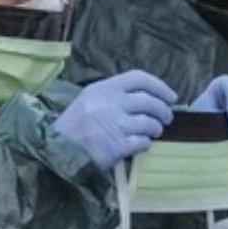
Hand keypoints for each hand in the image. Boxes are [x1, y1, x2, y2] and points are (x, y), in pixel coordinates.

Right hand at [53, 70, 177, 167]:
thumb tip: (148, 97)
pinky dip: (146, 144)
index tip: (171, 96)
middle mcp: (110, 103)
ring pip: (149, 123)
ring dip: (156, 128)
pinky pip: (142, 142)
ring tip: (155, 132)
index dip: (160, 86)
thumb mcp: (89, 99)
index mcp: (103, 88)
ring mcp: (114, 125)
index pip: (139, 78)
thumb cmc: (75, 125)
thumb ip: (114, 95)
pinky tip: (142, 145)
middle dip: (163, 110)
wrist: (55, 150)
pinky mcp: (115, 147)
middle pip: (149, 101)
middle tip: (167, 117)